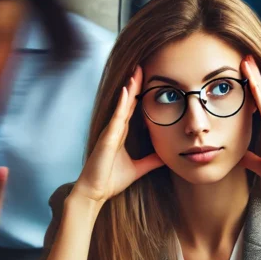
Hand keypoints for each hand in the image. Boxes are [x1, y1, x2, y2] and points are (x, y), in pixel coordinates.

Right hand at [70, 66, 164, 205]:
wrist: (94, 193)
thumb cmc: (110, 180)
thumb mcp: (138, 169)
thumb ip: (151, 161)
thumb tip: (166, 156)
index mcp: (121, 134)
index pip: (132, 109)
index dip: (139, 94)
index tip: (148, 79)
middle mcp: (115, 129)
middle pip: (127, 102)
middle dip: (134, 84)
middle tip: (142, 66)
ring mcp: (110, 132)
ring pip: (122, 105)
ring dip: (129, 88)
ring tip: (136, 71)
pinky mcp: (107, 138)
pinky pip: (116, 117)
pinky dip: (122, 103)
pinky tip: (127, 91)